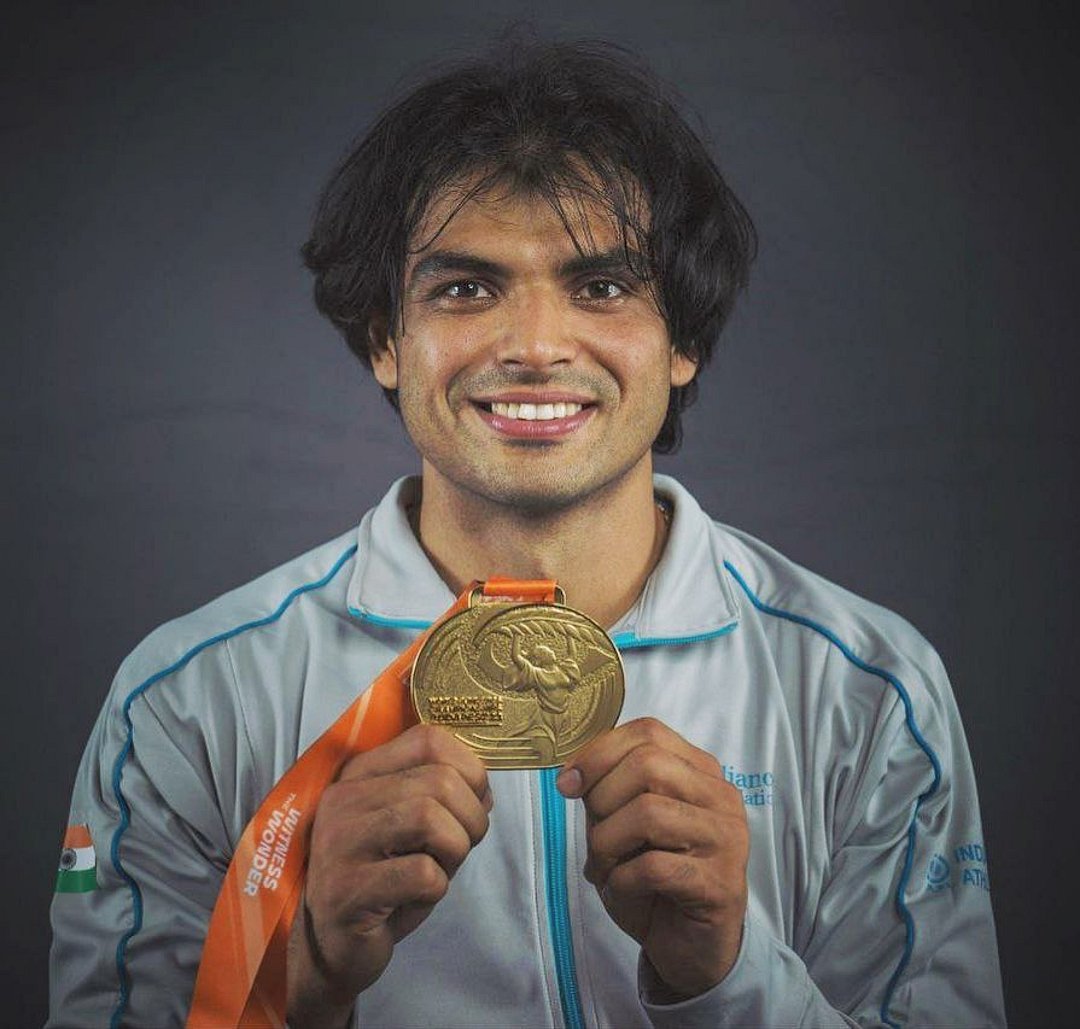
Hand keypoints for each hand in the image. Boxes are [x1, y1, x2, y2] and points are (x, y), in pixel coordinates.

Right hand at [287, 725, 490, 1026]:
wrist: (333, 945)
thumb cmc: (383, 879)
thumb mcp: (413, 827)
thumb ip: (444, 797)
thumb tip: (485, 789)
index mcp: (361, 773)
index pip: (429, 740)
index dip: (470, 769)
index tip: (472, 803)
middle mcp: (344, 798)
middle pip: (439, 781)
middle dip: (470, 819)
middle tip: (460, 848)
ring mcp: (339, 843)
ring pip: (430, 819)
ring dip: (455, 850)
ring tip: (439, 869)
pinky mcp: (345, 890)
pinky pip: (421, 873)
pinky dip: (437, 887)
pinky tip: (414, 897)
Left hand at [556, 717, 747, 999]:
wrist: (689, 947)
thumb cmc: (654, 879)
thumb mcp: (624, 823)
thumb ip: (609, 791)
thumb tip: (573, 775)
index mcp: (700, 771)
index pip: (648, 732)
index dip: (599, 752)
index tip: (567, 784)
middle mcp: (721, 797)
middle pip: (648, 764)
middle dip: (603, 798)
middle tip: (596, 833)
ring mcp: (727, 839)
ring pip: (649, 813)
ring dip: (608, 843)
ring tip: (608, 866)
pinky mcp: (720, 884)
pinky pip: (653, 867)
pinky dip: (622, 880)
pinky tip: (625, 890)